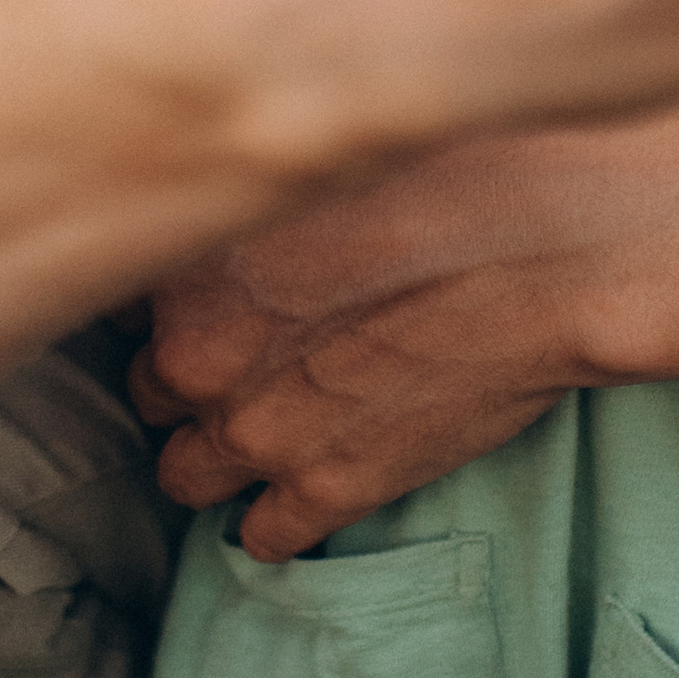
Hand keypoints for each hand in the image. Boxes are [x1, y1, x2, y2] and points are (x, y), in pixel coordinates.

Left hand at [131, 127, 623, 547]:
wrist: (559, 249)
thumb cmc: (460, 167)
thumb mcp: (324, 143)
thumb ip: (254, 179)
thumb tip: (236, 178)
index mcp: (183, 255)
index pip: (119, 295)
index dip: (173, 296)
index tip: (220, 289)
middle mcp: (196, 351)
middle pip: (151, 385)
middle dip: (196, 375)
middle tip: (262, 349)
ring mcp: (257, 431)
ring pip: (184, 472)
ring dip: (222, 453)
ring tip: (281, 420)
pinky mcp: (325, 491)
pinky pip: (262, 534)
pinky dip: (281, 514)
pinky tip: (317, 477)